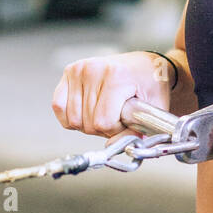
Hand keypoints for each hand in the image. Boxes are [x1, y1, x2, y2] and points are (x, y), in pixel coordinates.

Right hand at [51, 51, 172, 138]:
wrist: (144, 65)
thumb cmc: (150, 84)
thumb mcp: (153, 107)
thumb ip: (135, 130)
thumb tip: (113, 146)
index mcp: (116, 76)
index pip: (104, 122)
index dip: (116, 130)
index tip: (126, 121)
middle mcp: (94, 69)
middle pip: (88, 123)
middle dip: (104, 128)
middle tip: (117, 116)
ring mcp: (79, 69)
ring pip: (73, 119)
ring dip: (89, 123)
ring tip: (105, 111)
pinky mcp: (70, 71)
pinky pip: (59, 106)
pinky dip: (71, 116)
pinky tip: (86, 112)